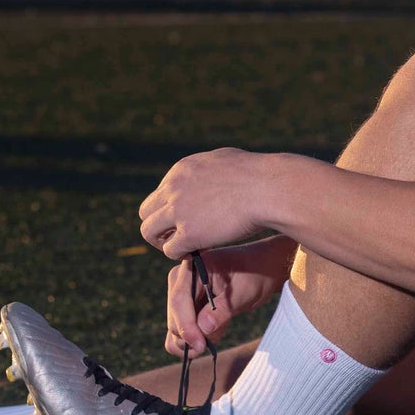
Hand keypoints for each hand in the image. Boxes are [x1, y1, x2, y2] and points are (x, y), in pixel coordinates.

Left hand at [139, 148, 260, 258]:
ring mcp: (179, 211)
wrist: (267, 188)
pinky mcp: (189, 233)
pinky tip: (196, 252)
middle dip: (160, 225)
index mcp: (181, 170)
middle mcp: (173, 188)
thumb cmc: (257, 175)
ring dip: (163, 241)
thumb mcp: (224, 161)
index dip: (171, 210)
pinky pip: (170, 250)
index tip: (187, 219)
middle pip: (146, 212)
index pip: (160, 194)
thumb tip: (207, 178)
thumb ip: (208, 171)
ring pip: (149, 232)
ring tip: (183, 247)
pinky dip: (180, 254)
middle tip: (178, 235)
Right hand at [164, 237, 296, 358]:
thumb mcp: (244, 291)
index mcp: (192, 268)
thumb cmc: (254, 275)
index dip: (186, 326)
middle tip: (219, 335)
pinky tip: (215, 332)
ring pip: (176, 329)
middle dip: (193, 335)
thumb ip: (223, 309)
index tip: (199, 345)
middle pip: (174, 317)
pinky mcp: (187, 310)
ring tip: (222, 327)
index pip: (179, 300)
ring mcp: (182, 296)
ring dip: (196, 339)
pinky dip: (195, 340)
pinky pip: (182, 332)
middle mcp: (181, 281)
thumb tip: (202, 328)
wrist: (260, 271)